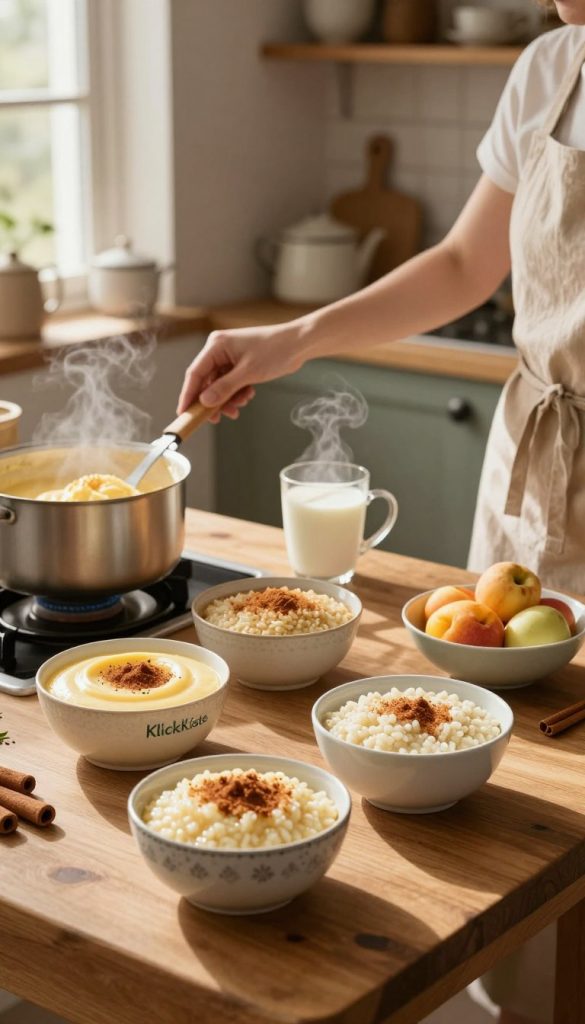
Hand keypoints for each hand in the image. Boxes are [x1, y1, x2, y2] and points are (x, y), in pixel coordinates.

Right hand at [177, 322, 306, 420]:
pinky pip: (230, 383)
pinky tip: (247, 396)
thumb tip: (205, 401)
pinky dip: (236, 393)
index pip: (195, 373)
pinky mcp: (239, 364)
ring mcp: (229, 357)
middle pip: (206, 381)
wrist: (299, 344)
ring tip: (239, 407)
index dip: (188, 395)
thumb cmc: (276, 350)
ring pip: (219, 385)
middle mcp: (219, 349)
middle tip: (217, 418)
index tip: (183, 413)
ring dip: (227, 399)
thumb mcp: (248, 373)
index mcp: (216, 345)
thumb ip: (224, 388)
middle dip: (213, 401)